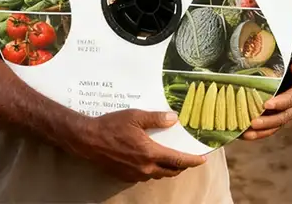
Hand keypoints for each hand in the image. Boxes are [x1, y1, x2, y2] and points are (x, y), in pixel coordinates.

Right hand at [73, 109, 206, 182]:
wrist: (89, 140)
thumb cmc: (112, 125)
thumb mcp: (135, 116)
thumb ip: (156, 118)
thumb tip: (174, 119)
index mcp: (150, 153)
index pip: (178, 160)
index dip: (192, 160)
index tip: (203, 159)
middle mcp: (145, 167)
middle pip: (170, 171)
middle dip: (182, 166)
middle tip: (188, 158)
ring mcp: (135, 174)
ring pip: (158, 174)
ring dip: (168, 169)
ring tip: (172, 159)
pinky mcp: (126, 176)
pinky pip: (146, 175)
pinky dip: (154, 170)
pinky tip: (151, 160)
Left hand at [241, 40, 291, 140]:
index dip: (281, 102)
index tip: (267, 104)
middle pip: (283, 116)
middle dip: (268, 121)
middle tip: (253, 122)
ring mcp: (289, 111)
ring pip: (276, 124)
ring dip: (262, 131)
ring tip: (246, 133)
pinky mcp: (281, 114)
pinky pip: (271, 126)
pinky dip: (259, 131)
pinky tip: (245, 134)